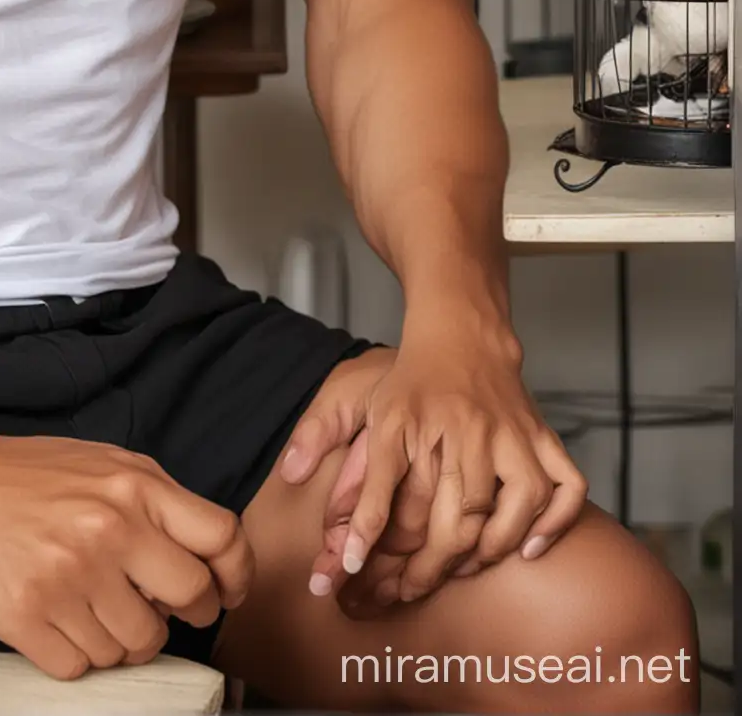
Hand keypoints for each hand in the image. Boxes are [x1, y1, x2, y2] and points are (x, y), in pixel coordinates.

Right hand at [0, 429, 253, 680]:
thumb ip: (153, 502)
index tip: (226, 592)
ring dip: (117, 640)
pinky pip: (80, 668)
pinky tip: (54, 623)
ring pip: (133, 646)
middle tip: (154, 611)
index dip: (234, 574)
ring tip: (87, 610)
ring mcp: (68, 576)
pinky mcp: (26, 615)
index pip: (222, 537)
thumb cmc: (22, 475)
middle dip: (178, 617)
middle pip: (190, 601)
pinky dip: (72, 655)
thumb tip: (203, 558)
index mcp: (134, 487)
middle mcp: (109, 530)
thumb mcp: (101, 464)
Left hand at [285, 314, 587, 615]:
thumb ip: (368, 491)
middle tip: (423, 585)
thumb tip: (352, 555)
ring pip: (527, 502)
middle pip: (475, 518)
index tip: (398, 590)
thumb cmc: (413, 381)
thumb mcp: (378, 426)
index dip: (416, 565)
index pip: (430, 519)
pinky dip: (559, 518)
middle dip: (448, 565)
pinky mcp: (542, 434)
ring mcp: (518, 435)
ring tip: (470, 564)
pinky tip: (531, 544)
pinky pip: (570, 482)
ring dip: (501, 544)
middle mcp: (482, 435)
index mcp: (437, 433)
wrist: (459, 331)